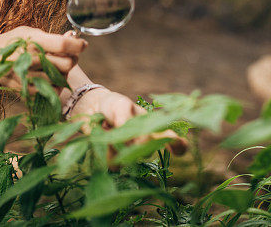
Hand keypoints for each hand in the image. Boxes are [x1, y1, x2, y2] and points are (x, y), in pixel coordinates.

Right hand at [0, 27, 85, 89]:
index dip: (78, 44)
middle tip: (71, 55)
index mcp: (32, 42)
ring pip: (61, 79)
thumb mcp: (29, 32)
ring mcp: (28, 77)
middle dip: (73, 59)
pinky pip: (52, 90)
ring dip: (64, 72)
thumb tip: (74, 38)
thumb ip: (51, 37)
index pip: (63, 45)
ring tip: (58, 65)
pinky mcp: (26, 89)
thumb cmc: (12, 42)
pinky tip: (50, 75)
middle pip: (67, 64)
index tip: (83, 44)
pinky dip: (55, 84)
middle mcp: (31, 59)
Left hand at [71, 88, 187, 155]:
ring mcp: (130, 154)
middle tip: (117, 124)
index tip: (178, 148)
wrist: (91, 108)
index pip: (172, 139)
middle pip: (147, 152)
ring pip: (129, 159)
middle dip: (131, 140)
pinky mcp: (115, 161)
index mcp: (153, 128)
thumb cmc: (113, 105)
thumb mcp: (122, 106)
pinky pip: (113, 164)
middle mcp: (144, 144)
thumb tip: (135, 143)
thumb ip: (129, 122)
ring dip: (114, 143)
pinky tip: (101, 138)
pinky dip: (105, 150)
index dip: (179, 146)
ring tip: (107, 127)